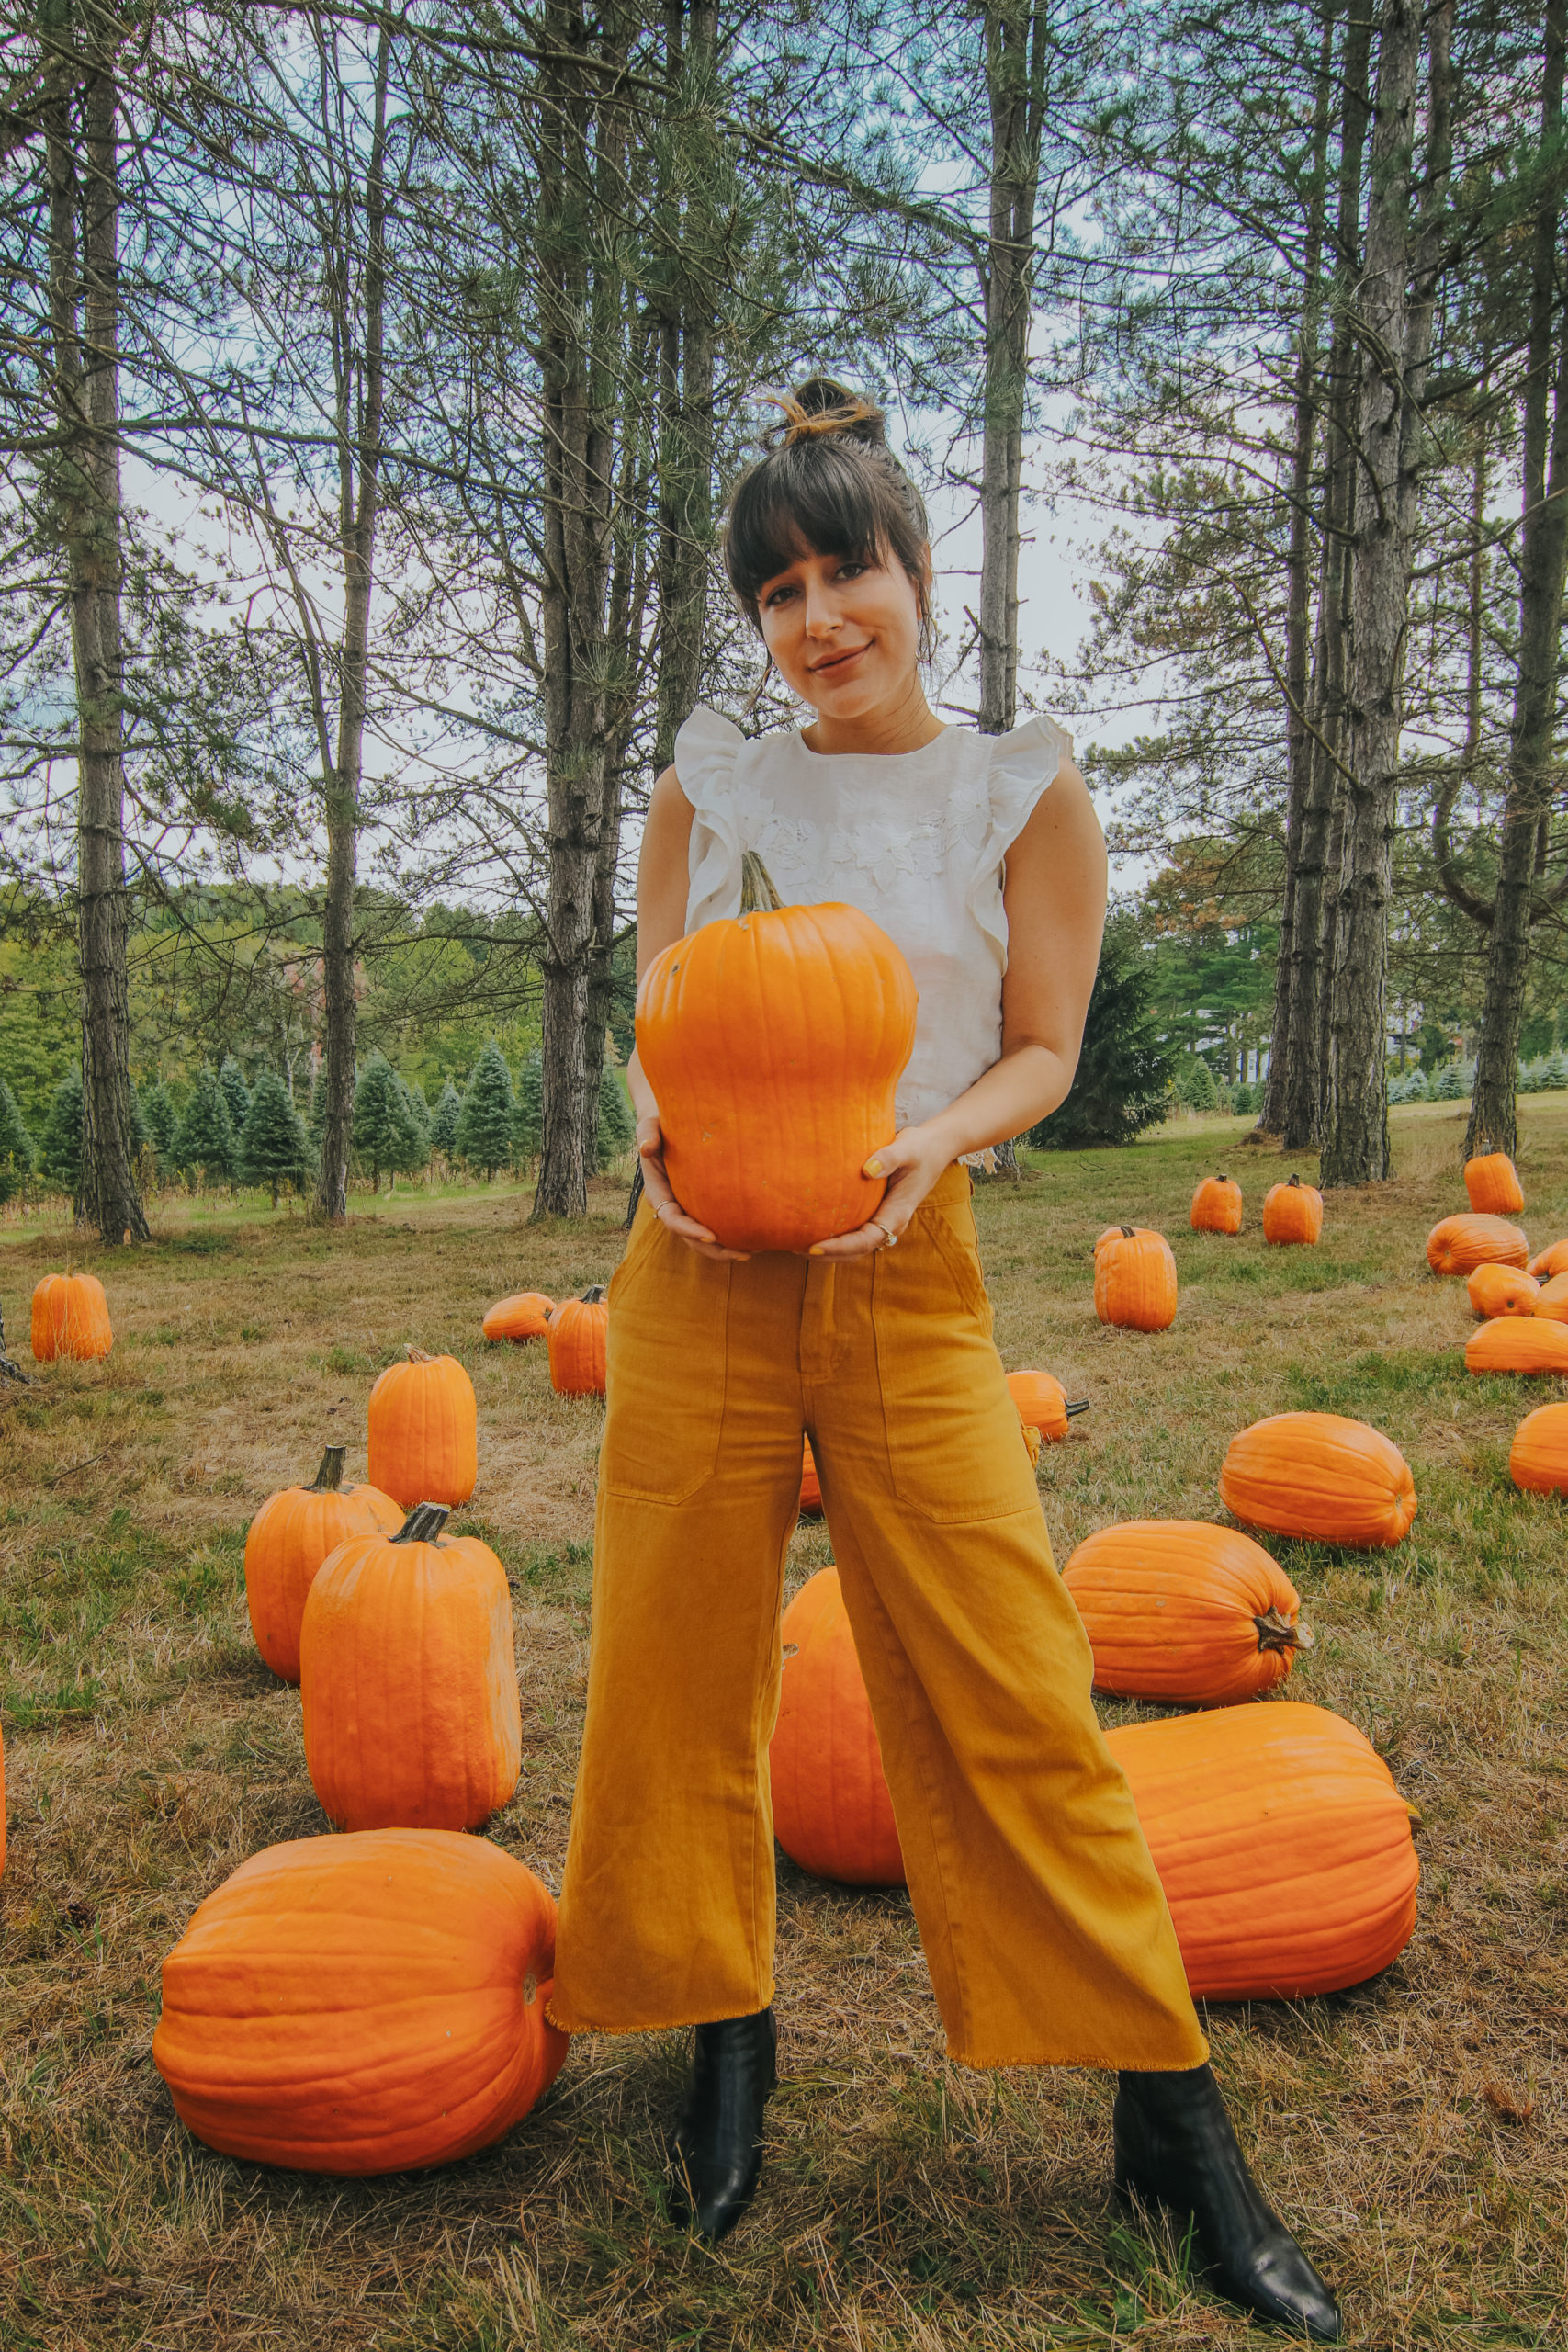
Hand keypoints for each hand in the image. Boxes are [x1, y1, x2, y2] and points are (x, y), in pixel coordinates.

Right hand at [635, 1116, 751, 1263]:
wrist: (669, 1120)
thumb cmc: (660, 1121)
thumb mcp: (650, 1124)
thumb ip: (647, 1133)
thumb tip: (646, 1148)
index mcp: (658, 1192)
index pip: (672, 1218)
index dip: (689, 1230)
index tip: (712, 1236)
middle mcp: (672, 1204)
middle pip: (690, 1236)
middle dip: (714, 1249)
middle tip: (743, 1253)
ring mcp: (687, 1206)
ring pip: (703, 1237)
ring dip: (725, 1248)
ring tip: (752, 1251)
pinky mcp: (701, 1202)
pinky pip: (714, 1222)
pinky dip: (730, 1233)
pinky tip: (752, 1236)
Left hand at [808, 1123, 954, 1259]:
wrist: (935, 1147)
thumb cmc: (921, 1147)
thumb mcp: (908, 1148)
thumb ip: (889, 1157)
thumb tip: (867, 1170)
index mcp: (897, 1214)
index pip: (866, 1240)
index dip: (840, 1247)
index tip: (814, 1246)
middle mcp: (889, 1223)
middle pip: (857, 1251)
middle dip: (828, 1254)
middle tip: (795, 1248)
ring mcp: (883, 1220)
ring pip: (854, 1246)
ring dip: (828, 1250)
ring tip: (797, 1244)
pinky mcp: (875, 1213)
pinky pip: (854, 1232)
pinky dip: (834, 1236)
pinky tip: (812, 1228)